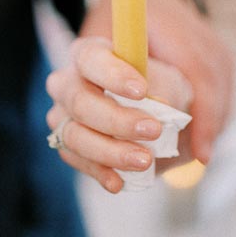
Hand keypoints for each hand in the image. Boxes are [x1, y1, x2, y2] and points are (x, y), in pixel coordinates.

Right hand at [46, 37, 192, 193]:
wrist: (156, 119)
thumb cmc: (159, 89)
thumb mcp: (172, 81)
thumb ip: (169, 88)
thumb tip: (163, 105)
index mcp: (90, 54)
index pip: (91, 58)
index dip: (113, 74)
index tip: (142, 90)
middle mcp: (67, 83)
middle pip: (80, 101)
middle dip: (117, 120)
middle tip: (153, 129)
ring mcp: (63, 116)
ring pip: (75, 135)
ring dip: (110, 151)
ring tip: (145, 160)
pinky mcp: (66, 145)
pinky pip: (76, 160)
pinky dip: (99, 172)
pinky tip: (120, 182)